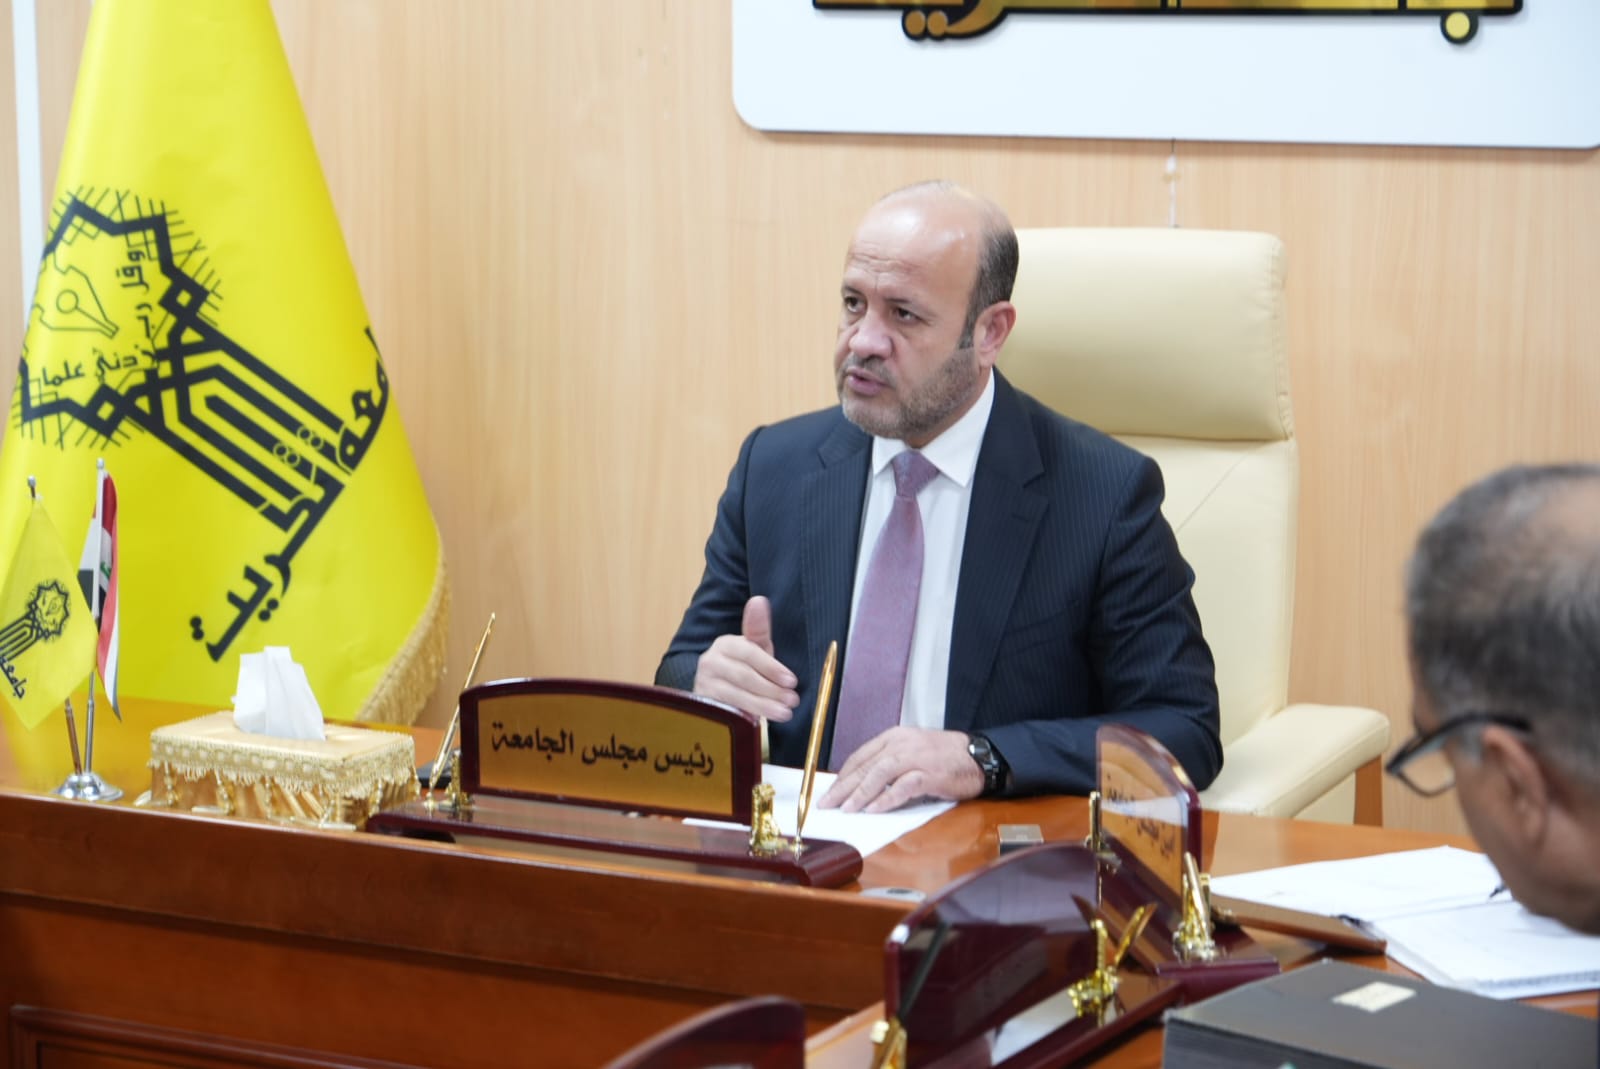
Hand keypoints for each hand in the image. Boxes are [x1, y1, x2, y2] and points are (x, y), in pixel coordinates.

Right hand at [691, 596, 799, 721]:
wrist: (716, 689)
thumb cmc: (744, 667)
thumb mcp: (755, 649)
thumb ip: (759, 628)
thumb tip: (759, 600)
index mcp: (726, 644)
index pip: (749, 653)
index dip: (772, 668)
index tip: (792, 681)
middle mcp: (710, 661)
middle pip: (744, 676)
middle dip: (772, 690)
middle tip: (792, 700)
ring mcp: (704, 683)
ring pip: (736, 695)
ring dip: (763, 705)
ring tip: (785, 713)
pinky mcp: (703, 704)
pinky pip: (726, 711)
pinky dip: (746, 716)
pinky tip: (760, 721)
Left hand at [819, 726, 983, 812]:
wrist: (978, 756)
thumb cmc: (943, 757)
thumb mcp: (911, 752)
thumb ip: (887, 763)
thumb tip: (861, 784)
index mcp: (894, 737)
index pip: (860, 756)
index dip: (842, 776)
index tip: (829, 792)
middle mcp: (902, 743)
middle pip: (866, 765)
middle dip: (844, 787)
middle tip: (827, 804)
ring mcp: (917, 757)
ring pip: (880, 773)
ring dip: (861, 793)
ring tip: (846, 809)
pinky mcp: (931, 773)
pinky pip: (904, 786)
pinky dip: (887, 798)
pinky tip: (875, 809)